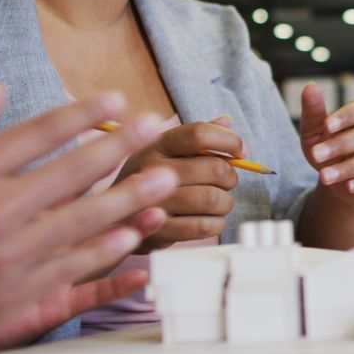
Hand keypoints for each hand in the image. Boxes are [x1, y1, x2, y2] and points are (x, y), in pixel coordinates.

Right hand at [0, 85, 175, 349]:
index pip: (40, 132)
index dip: (83, 112)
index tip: (115, 98)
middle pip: (74, 172)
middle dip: (122, 145)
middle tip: (155, 127)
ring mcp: (7, 255)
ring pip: (85, 221)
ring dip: (130, 198)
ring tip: (164, 180)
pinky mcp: (13, 292)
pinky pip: (73, 267)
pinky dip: (106, 250)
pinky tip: (131, 234)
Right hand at [115, 116, 242, 252]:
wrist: (113, 219)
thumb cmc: (148, 179)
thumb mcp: (165, 151)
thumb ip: (196, 135)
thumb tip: (226, 122)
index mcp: (155, 144)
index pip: (199, 133)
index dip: (229, 141)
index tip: (240, 152)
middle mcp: (150, 170)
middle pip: (213, 168)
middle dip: (231, 177)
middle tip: (226, 183)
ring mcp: (151, 202)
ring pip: (212, 199)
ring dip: (225, 202)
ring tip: (218, 202)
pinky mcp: (156, 232)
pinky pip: (203, 226)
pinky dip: (216, 223)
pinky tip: (210, 219)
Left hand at [300, 83, 353, 204]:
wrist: (336, 178)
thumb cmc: (326, 147)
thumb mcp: (314, 130)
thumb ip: (313, 110)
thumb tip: (310, 86)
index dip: (346, 117)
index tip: (327, 126)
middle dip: (340, 145)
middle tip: (316, 155)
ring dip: (348, 168)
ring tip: (324, 176)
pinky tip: (349, 187)